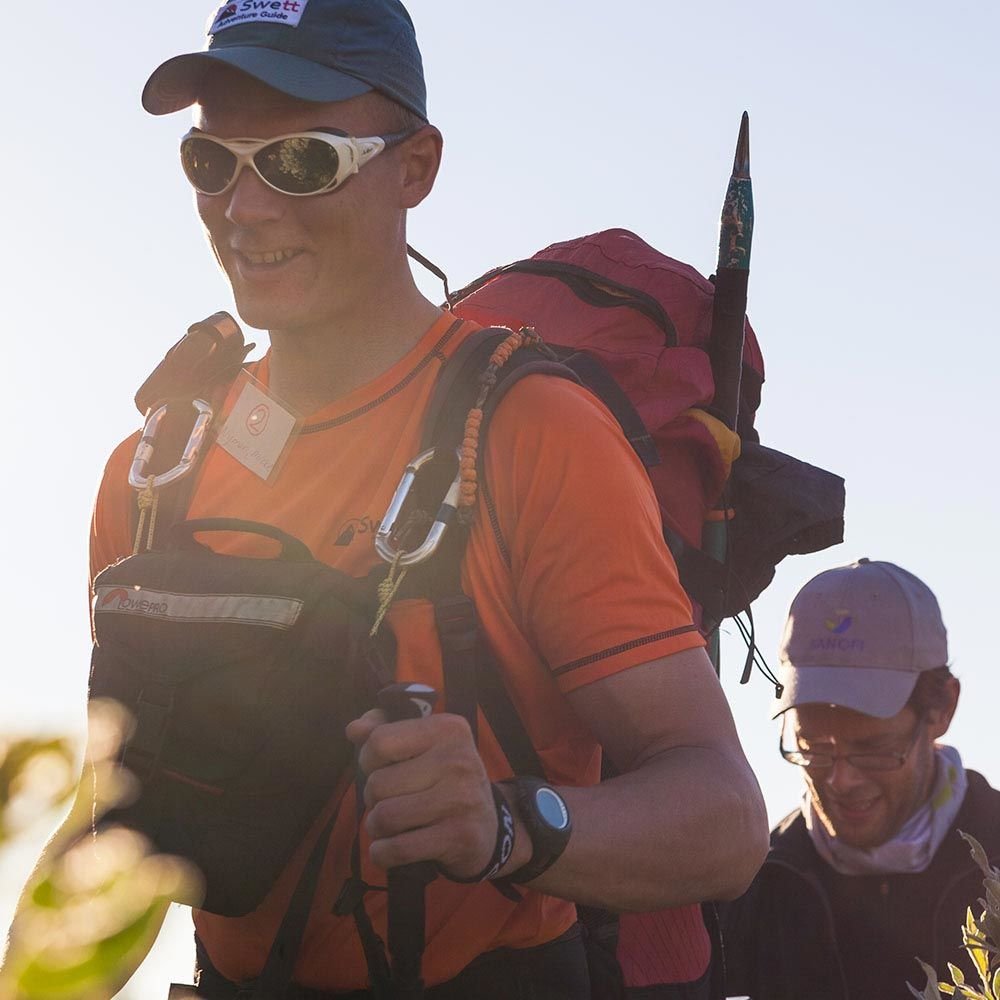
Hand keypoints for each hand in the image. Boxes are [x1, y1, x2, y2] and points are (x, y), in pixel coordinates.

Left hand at [345, 709, 499, 877]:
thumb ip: (385, 729)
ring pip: (385, 816)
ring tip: (390, 825)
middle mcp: (458, 759)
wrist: (489, 827)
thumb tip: (354, 729)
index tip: (381, 768)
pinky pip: (398, 848)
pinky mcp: (459, 836)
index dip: (368, 760)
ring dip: (376, 827)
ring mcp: (461, 798)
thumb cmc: (445, 780)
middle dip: (373, 798)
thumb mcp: (424, 746)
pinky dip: (382, 853)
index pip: (380, 741)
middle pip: (378, 783)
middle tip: (391, 801)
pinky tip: (388, 849)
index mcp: (448, 729)